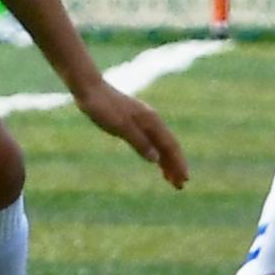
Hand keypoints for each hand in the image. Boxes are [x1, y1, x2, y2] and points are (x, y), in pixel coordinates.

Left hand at [72, 74, 188, 187]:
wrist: (89, 89)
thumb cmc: (103, 107)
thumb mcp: (120, 127)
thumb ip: (139, 142)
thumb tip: (156, 160)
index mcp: (151, 121)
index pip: (170, 145)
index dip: (178, 163)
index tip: (184, 179)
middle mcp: (151, 120)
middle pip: (169, 146)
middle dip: (176, 165)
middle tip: (181, 185)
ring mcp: (143, 121)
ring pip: (160, 144)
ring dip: (167, 161)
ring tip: (171, 179)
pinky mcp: (134, 122)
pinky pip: (151, 140)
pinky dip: (156, 153)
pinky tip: (155, 162)